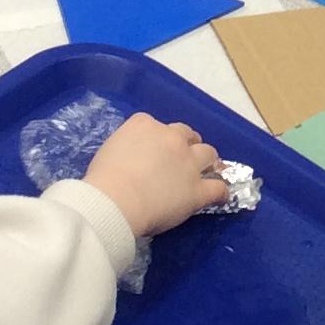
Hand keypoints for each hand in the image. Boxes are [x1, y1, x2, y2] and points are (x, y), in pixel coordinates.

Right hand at [84, 113, 229, 238]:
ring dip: (208, 160)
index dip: (157, 139)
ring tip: (208, 169)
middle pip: (187, 134)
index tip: (154, 150)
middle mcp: (170, 137)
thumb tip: (132, 159)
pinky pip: (218, 188)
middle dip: (187, 144)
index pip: (155, 125)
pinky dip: (221, 191)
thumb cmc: (103, 179)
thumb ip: (127, 148)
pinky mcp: (197, 189)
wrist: (116, 200)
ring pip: (208, 154)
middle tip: (183, 158)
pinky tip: (221, 196)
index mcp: (144, 124)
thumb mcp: (110, 150)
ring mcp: (188, 162)